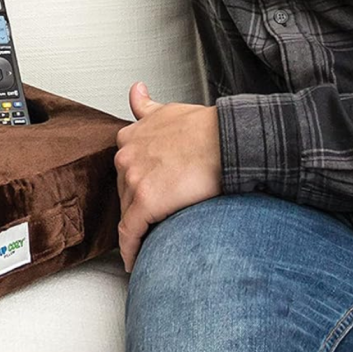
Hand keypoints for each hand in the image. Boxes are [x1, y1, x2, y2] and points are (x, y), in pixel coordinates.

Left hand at [115, 82, 221, 271]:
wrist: (228, 140)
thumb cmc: (207, 128)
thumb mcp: (168, 109)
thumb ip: (146, 105)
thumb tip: (136, 90)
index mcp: (131, 137)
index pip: (125, 169)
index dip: (134, 186)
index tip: (139, 198)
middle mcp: (127, 156)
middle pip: (124, 191)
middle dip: (136, 208)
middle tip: (148, 224)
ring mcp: (134, 179)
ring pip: (127, 213)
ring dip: (134, 231)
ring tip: (142, 246)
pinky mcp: (146, 202)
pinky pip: (131, 233)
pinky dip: (130, 249)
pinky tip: (133, 261)